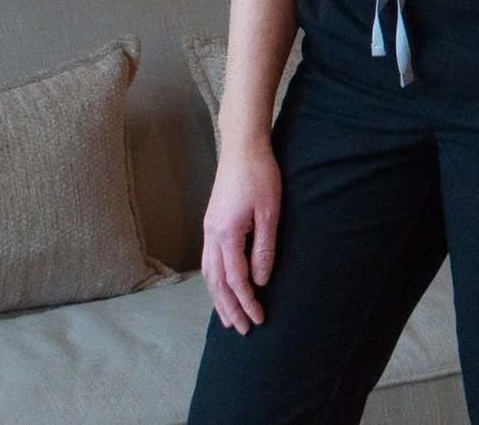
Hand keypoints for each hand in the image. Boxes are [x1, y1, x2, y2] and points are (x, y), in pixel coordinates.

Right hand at [200, 140, 281, 332]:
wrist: (243, 147)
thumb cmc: (260, 176)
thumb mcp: (270, 213)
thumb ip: (264, 248)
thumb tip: (261, 280)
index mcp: (226, 234)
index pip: (236, 280)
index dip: (247, 302)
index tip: (259, 319)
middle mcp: (211, 235)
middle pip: (216, 283)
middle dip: (229, 308)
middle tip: (242, 330)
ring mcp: (208, 229)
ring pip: (208, 274)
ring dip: (218, 298)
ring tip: (228, 318)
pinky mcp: (211, 223)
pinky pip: (208, 261)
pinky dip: (214, 281)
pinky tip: (220, 288)